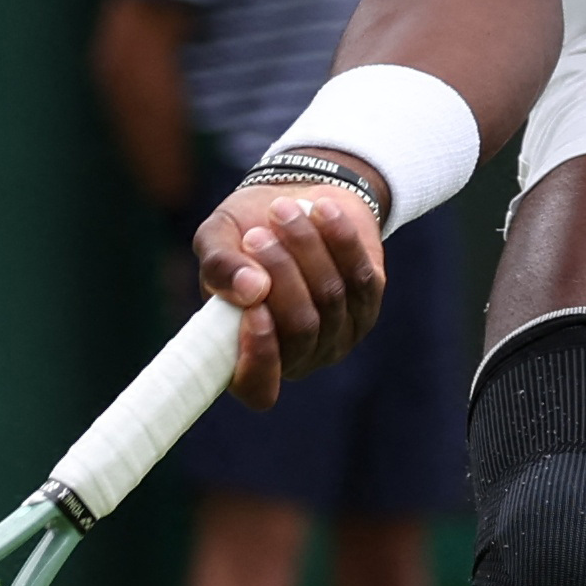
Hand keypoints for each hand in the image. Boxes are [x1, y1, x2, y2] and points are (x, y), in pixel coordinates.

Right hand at [189, 174, 388, 406]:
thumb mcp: (218, 238)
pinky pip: (359, 276)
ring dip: (305, 247)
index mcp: (248, 354)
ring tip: (281, 209)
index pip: (258, 388)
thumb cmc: (244, 228)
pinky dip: (339, 239)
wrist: (293, 197)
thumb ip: (219, 265)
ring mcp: (336, 335)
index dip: (259, 358)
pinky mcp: (367, 304)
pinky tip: (321, 209)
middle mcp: (295, 355)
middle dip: (279, 273)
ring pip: (330, 297)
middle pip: (300, 327)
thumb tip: (249, 291)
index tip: (253, 310)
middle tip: (256, 235)